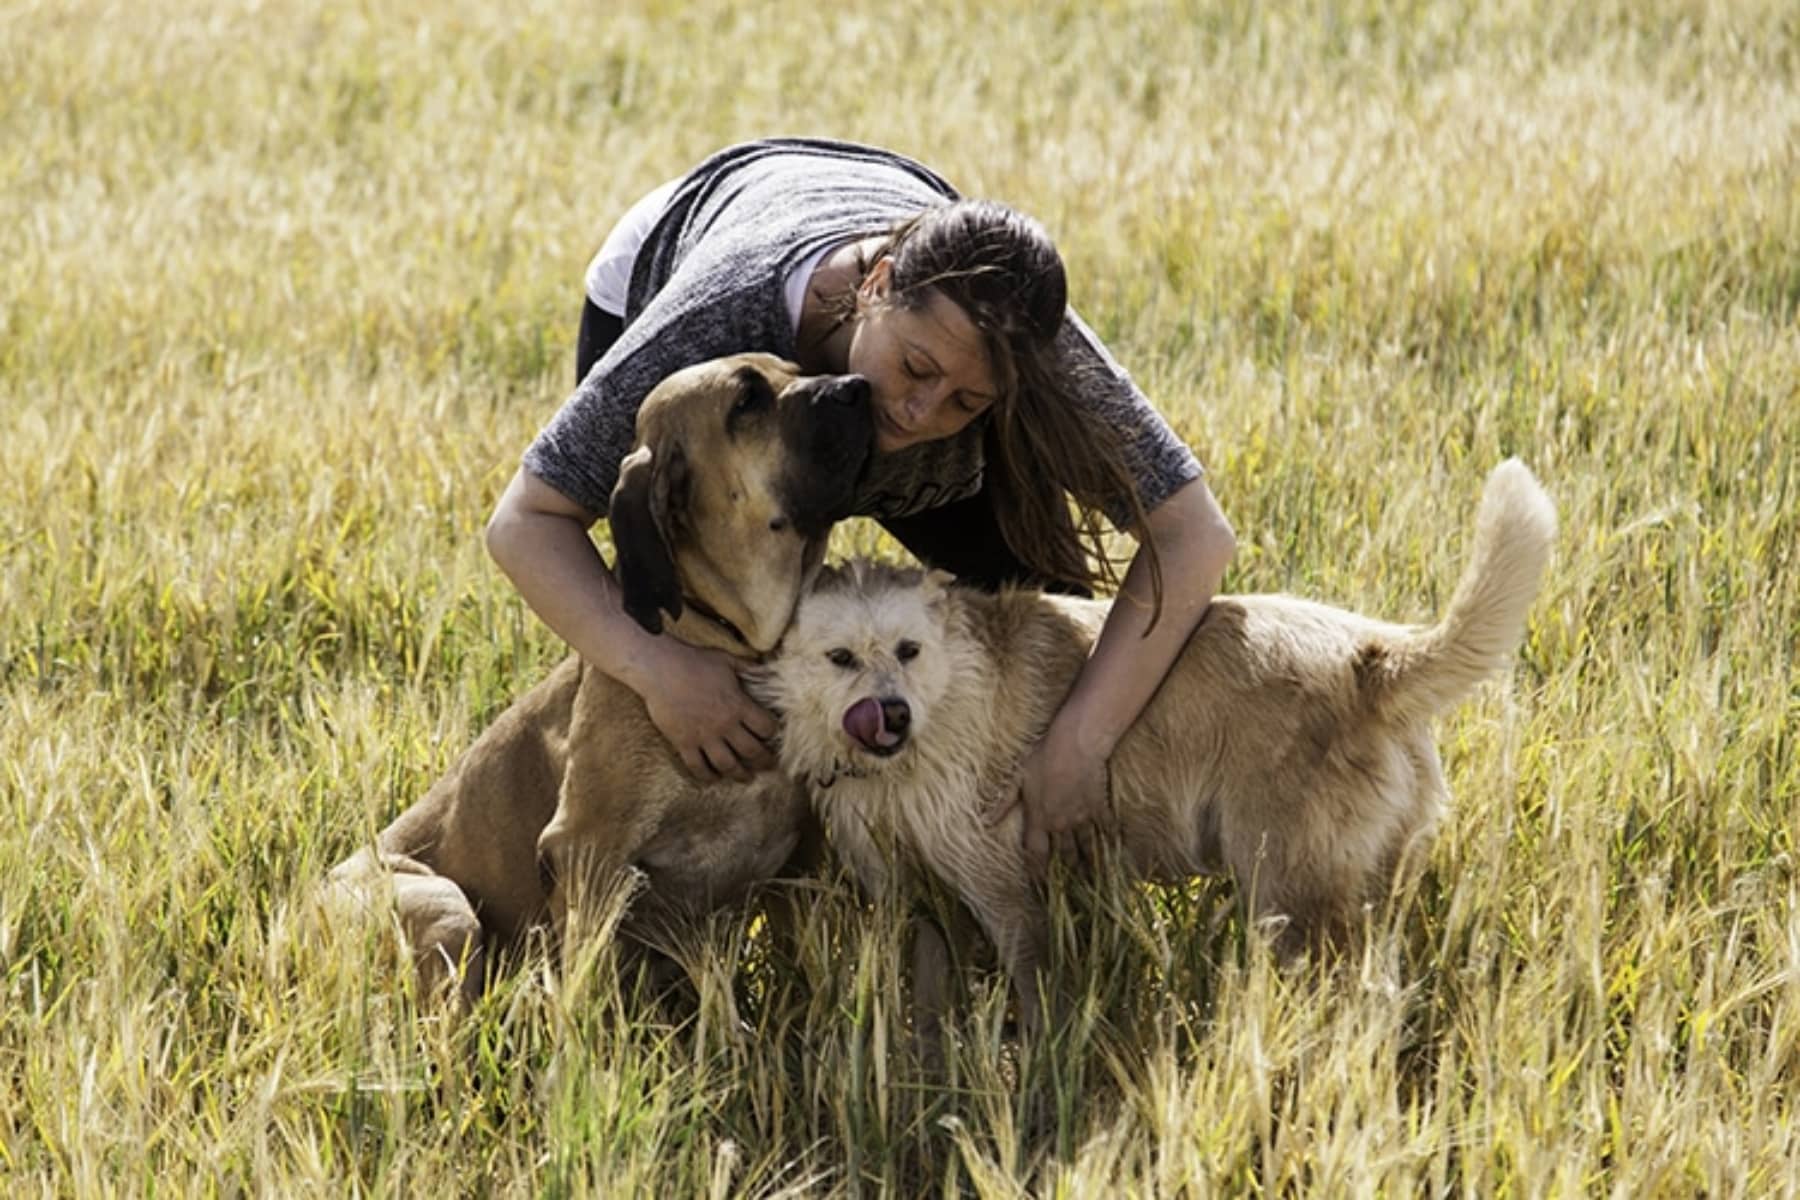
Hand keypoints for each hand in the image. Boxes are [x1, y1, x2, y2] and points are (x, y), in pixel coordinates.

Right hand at [636, 638, 777, 782]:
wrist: (660, 668)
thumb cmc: (694, 661)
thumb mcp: (726, 660)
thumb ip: (747, 667)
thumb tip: (763, 669)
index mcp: (738, 705)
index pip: (766, 727)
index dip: (772, 732)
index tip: (772, 736)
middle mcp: (724, 725)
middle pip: (752, 751)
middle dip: (764, 761)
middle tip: (769, 766)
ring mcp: (704, 736)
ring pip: (728, 765)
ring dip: (740, 774)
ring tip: (746, 778)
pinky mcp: (684, 743)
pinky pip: (698, 767)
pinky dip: (707, 776)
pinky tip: (714, 778)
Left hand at [989, 720, 1109, 875]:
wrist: (1075, 745)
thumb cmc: (1042, 756)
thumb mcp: (1016, 777)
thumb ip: (1003, 801)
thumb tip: (986, 821)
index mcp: (1039, 818)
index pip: (1035, 852)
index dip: (1036, 871)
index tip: (1038, 886)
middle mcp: (1061, 823)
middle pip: (1063, 854)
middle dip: (1065, 872)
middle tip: (1068, 890)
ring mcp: (1082, 817)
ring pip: (1085, 846)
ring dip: (1088, 863)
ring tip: (1091, 878)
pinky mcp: (1099, 806)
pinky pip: (1106, 827)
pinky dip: (1110, 838)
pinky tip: (1114, 847)